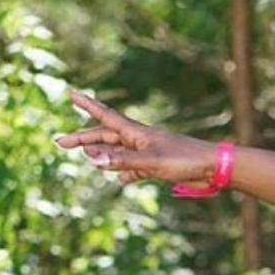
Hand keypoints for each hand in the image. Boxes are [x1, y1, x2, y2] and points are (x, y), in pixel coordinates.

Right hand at [56, 92, 216, 188]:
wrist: (214, 167)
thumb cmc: (185, 160)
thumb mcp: (152, 161)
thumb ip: (124, 162)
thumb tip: (94, 161)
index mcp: (137, 133)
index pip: (106, 116)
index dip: (88, 106)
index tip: (72, 94)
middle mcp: (140, 140)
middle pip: (106, 137)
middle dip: (84, 139)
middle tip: (61, 143)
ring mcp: (149, 153)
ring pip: (118, 153)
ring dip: (102, 156)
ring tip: (88, 160)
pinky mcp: (158, 167)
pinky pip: (136, 169)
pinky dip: (125, 173)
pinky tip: (119, 180)